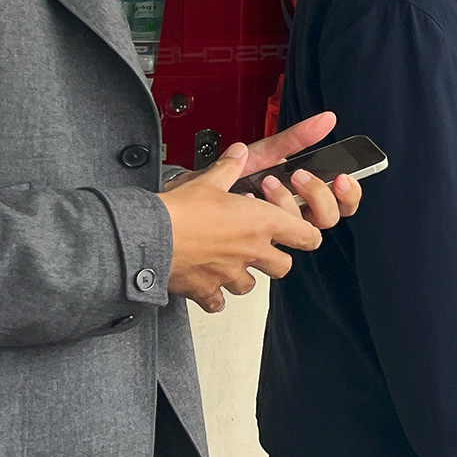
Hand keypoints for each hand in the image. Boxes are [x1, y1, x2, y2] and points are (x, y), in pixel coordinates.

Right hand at [160, 112, 360, 313]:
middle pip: (284, 267)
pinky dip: (214, 298)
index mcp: (262, 223)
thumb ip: (230, 168)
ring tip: (231, 264)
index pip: (307, 236)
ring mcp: (230, 274)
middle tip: (262, 250)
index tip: (300, 233)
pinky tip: (208, 286)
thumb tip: (237, 153)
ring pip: (251, 286)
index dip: (306, 235)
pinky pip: (218, 303)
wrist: (149, 236)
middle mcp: (252, 252)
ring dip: (244, 277)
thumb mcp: (209, 181)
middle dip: (276, 260)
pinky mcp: (206, 290)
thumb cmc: (182, 209)